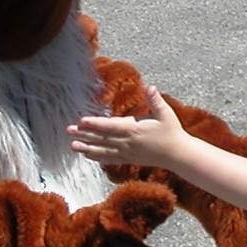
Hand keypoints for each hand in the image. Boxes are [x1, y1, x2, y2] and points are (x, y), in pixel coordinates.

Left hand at [68, 87, 185, 171]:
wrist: (178, 155)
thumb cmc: (172, 132)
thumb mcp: (166, 114)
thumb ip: (155, 100)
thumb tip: (150, 87)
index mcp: (134, 130)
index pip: (110, 126)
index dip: (95, 124)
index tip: (82, 121)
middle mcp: (128, 143)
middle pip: (102, 138)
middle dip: (85, 135)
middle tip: (69, 131)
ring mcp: (127, 152)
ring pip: (103, 150)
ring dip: (87, 148)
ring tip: (73, 146)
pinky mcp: (129, 159)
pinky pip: (110, 159)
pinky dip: (98, 157)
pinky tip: (87, 156)